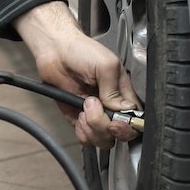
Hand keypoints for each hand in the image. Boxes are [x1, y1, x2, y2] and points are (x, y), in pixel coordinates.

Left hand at [13, 1, 140, 148]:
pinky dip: (82, 131)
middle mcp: (111, 106)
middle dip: (105, 126)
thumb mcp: (105, 65)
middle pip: (118, 134)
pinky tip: (78, 115)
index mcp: (123, 93)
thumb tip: (122, 109)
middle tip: (93, 106)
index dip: (127, 126)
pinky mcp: (78, 119)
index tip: (116, 121)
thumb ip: (114, 89)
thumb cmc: (81, 51)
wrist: (55, 50)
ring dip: (92, 127)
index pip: (134, 119)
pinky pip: (85, 138)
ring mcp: (95, 114)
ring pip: (102, 139)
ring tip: (84, 106)